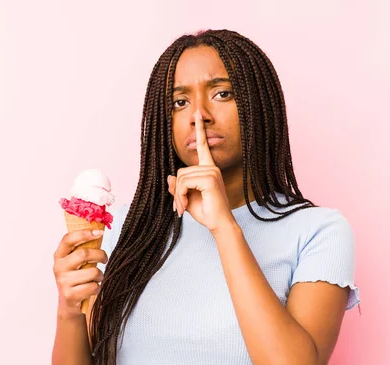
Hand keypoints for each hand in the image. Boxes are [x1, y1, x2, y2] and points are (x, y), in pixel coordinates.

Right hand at [53, 229, 107, 317]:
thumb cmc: (77, 279)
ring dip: (100, 275)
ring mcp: (63, 281)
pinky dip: (98, 288)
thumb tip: (99, 232)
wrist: (69, 304)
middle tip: (104, 259)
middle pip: (83, 254)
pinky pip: (93, 286)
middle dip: (99, 255)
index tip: (99, 233)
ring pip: (92, 272)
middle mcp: (59, 267)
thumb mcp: (76, 263)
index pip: (68, 239)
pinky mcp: (70, 295)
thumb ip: (83, 249)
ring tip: (97, 278)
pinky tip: (92, 289)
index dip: (84, 233)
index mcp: (59, 256)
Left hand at [167, 110, 235, 233]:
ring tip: (182, 208)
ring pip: (181, 177)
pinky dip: (181, 195)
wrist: (219, 225)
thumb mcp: (187, 198)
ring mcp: (212, 172)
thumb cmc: (207, 212)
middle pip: (181, 171)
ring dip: (178, 195)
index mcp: (208, 169)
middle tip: (179, 207)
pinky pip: (185, 182)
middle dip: (177, 191)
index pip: (203, 146)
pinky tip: (185, 206)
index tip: (197, 115)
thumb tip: (170, 177)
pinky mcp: (209, 179)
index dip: (200, 130)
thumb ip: (179, 187)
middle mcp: (211, 168)